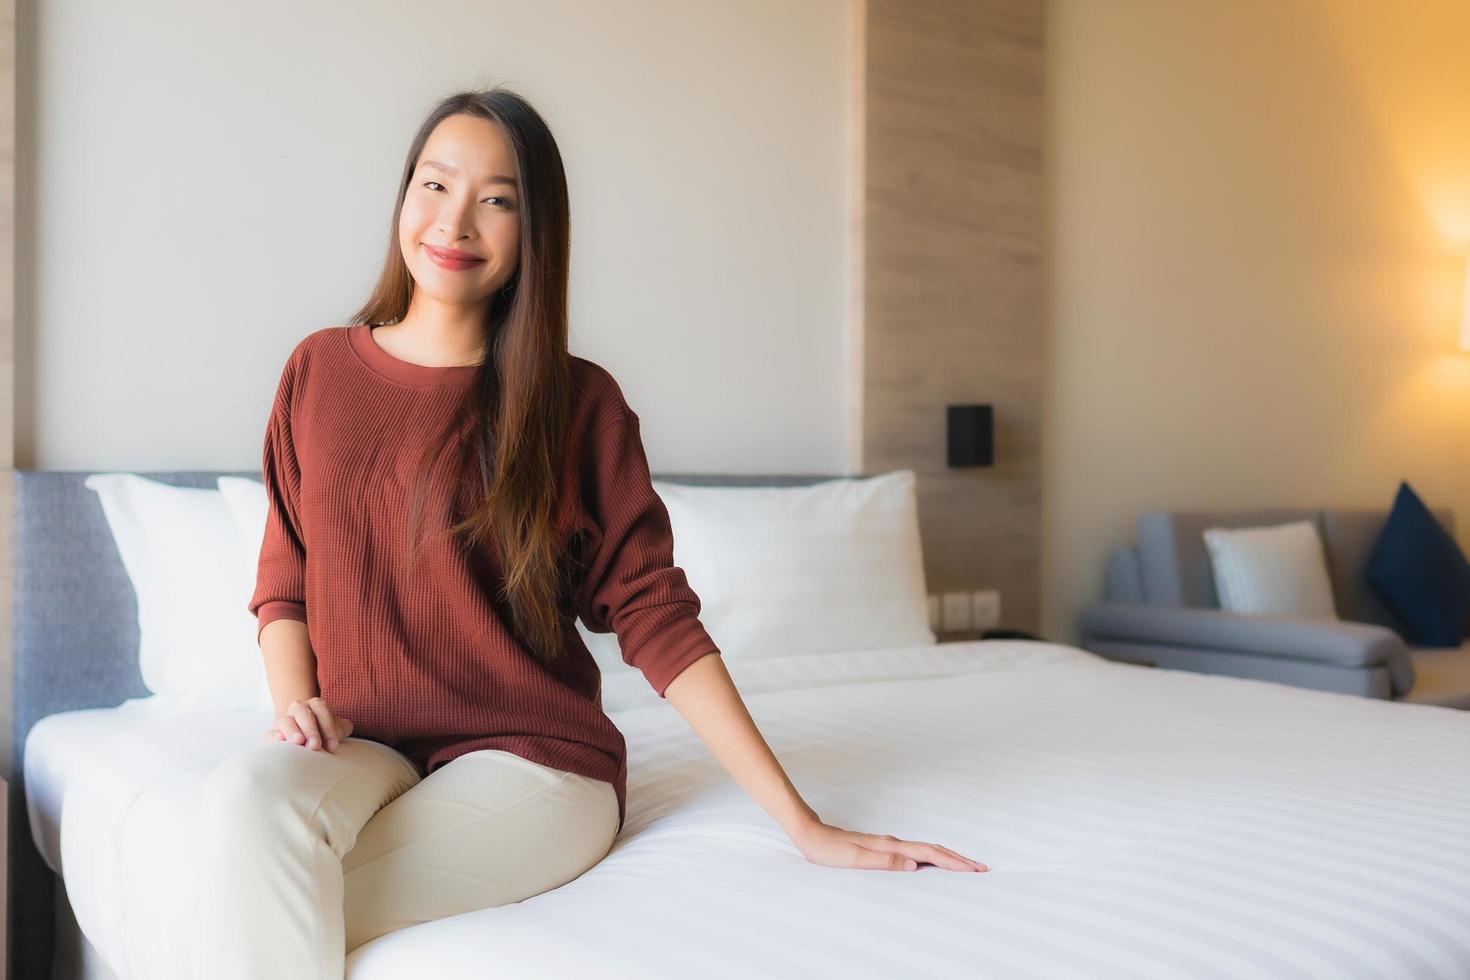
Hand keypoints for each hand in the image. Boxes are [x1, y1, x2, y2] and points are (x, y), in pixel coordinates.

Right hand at [264, 696, 353, 751]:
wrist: (307, 735)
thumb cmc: (325, 732)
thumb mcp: (336, 728)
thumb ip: (341, 728)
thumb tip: (341, 731)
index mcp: (316, 705)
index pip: (321, 710)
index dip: (328, 727)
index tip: (333, 746)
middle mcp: (299, 708)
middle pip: (303, 713)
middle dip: (310, 730)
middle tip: (315, 746)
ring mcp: (284, 719)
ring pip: (285, 720)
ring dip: (292, 731)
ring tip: (299, 742)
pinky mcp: (273, 733)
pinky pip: (270, 733)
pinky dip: (274, 737)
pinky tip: (279, 741)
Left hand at [789, 820, 987, 871]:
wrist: (811, 834)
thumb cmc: (829, 850)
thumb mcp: (855, 859)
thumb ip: (884, 861)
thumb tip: (914, 863)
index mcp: (890, 846)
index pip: (929, 854)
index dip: (953, 862)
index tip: (974, 869)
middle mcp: (893, 843)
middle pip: (933, 849)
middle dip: (958, 859)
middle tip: (981, 868)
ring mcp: (889, 844)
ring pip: (926, 850)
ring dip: (947, 858)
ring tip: (965, 866)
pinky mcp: (884, 848)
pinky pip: (915, 852)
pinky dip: (931, 857)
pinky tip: (933, 863)